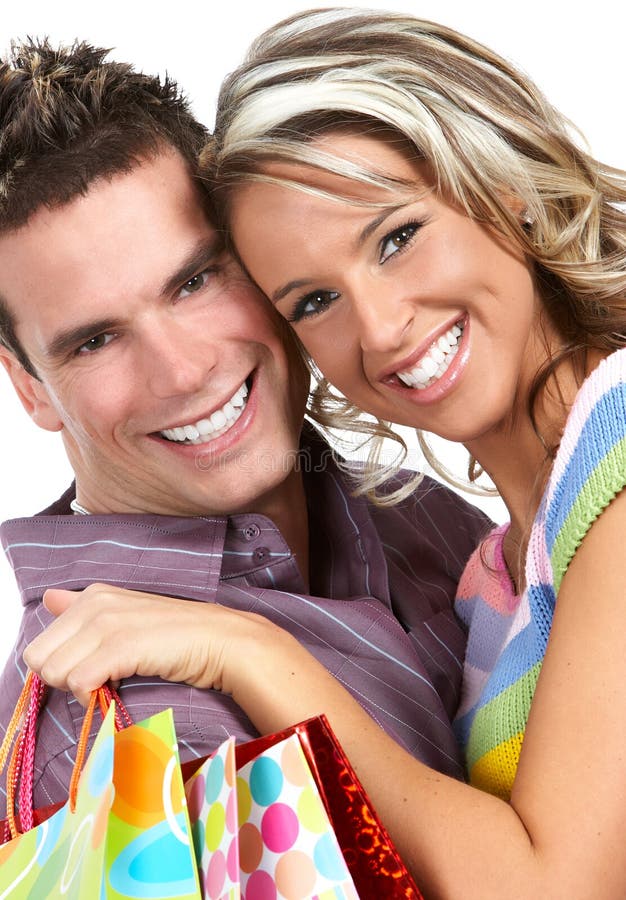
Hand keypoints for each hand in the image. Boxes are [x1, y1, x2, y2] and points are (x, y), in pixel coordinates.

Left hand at [23, 583, 283, 704]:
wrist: (221, 640)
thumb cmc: (176, 634)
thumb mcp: (124, 612)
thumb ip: (82, 606)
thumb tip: (49, 598)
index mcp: (93, 595)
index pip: (40, 642)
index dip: (59, 664)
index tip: (88, 668)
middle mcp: (95, 603)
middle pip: (39, 658)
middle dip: (60, 678)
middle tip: (96, 680)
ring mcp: (108, 622)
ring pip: (54, 671)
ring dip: (76, 688)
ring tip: (108, 683)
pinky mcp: (121, 644)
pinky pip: (78, 680)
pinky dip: (90, 695)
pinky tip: (113, 691)